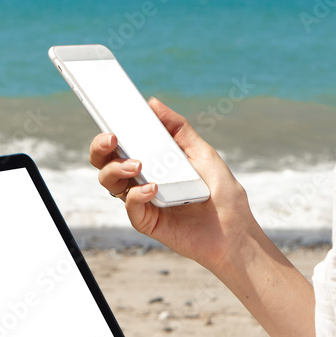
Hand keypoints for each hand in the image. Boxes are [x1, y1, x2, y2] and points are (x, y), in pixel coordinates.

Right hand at [91, 98, 258, 272]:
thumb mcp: (203, 153)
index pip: (120, 145)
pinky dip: (137, 195)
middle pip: (105, 162)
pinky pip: (130, 207)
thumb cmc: (221, 194)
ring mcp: (142, 201)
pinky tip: (153, 188)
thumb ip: (179, 129)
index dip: (108, 132)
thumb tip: (153, 103)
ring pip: (111, 183)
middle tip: (112, 138)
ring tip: (137, 165)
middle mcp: (141, 180)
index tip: (108, 117)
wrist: (235, 233)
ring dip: (116, 169)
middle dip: (100, 148)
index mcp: (151, 162)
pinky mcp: (147, 222)